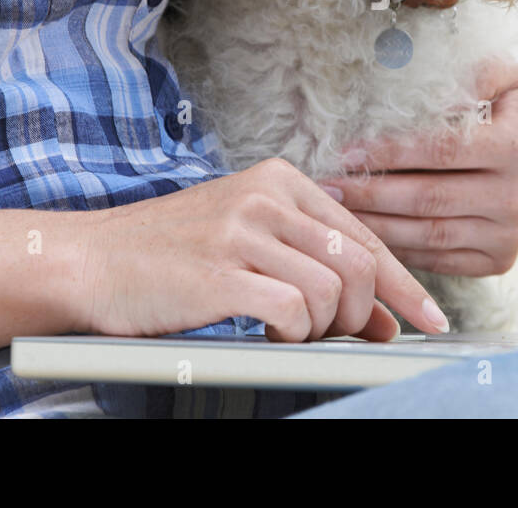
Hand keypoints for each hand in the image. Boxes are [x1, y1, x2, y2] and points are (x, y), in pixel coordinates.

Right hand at [77, 158, 449, 340]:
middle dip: (365, 315)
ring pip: (335, 292)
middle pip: (361, 265)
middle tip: (345, 337)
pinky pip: (295, 313)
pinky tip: (269, 336)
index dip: (404, 285)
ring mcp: (243, 232)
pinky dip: (294, 337)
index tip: (428, 320)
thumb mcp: (246, 238)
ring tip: (289, 333)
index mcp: (279, 181)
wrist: (89, 260)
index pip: (365, 235)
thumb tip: (381, 316)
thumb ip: (312, 262)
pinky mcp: (221, 272)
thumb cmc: (168, 255)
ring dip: (322, 329)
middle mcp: (267, 197)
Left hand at [323, 59, 517, 275]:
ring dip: (376, 225)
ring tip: (335, 211)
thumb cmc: (505, 105)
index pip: (441, 150)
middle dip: (370, 193)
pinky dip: (398, 249)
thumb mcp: (498, 73)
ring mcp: (509, 236)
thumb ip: (470, 72)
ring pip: (428, 235)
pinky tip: (366, 233)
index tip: (345, 152)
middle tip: (327, 186)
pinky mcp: (498, 261)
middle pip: (428, 199)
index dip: (389, 153)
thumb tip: (428, 88)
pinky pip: (437, 259)